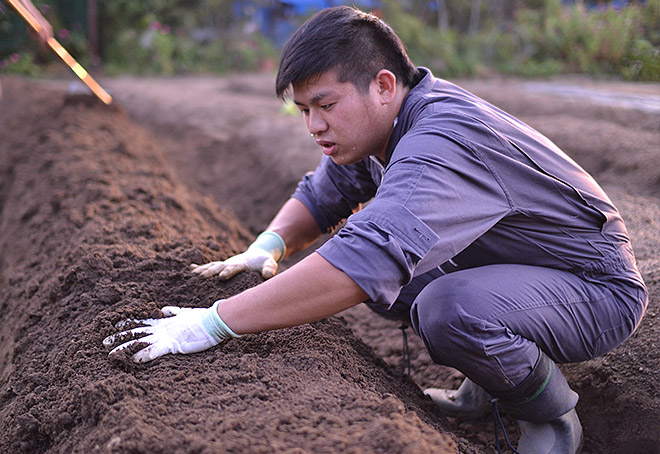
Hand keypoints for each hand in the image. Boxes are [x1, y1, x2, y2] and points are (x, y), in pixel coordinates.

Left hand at [103, 300, 239, 362]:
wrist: (213, 321)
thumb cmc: (202, 318)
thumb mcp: (185, 312)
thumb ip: (174, 312)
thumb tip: (165, 310)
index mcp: (165, 322)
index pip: (142, 322)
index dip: (128, 323)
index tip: (116, 325)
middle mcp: (162, 328)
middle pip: (136, 332)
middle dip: (119, 337)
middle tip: (103, 341)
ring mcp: (166, 336)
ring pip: (139, 342)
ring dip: (124, 348)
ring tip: (110, 355)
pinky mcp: (172, 345)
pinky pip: (153, 351)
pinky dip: (142, 356)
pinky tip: (132, 361)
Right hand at [191, 231, 285, 279]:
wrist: (257, 255)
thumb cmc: (264, 261)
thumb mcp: (269, 264)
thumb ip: (269, 268)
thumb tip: (268, 275)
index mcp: (241, 264)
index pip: (233, 268)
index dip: (228, 272)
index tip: (221, 277)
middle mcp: (230, 263)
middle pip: (218, 266)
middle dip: (210, 271)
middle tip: (201, 276)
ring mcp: (225, 264)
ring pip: (212, 266)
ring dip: (202, 270)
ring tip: (192, 274)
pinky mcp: (222, 266)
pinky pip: (210, 266)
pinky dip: (200, 267)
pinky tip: (190, 269)